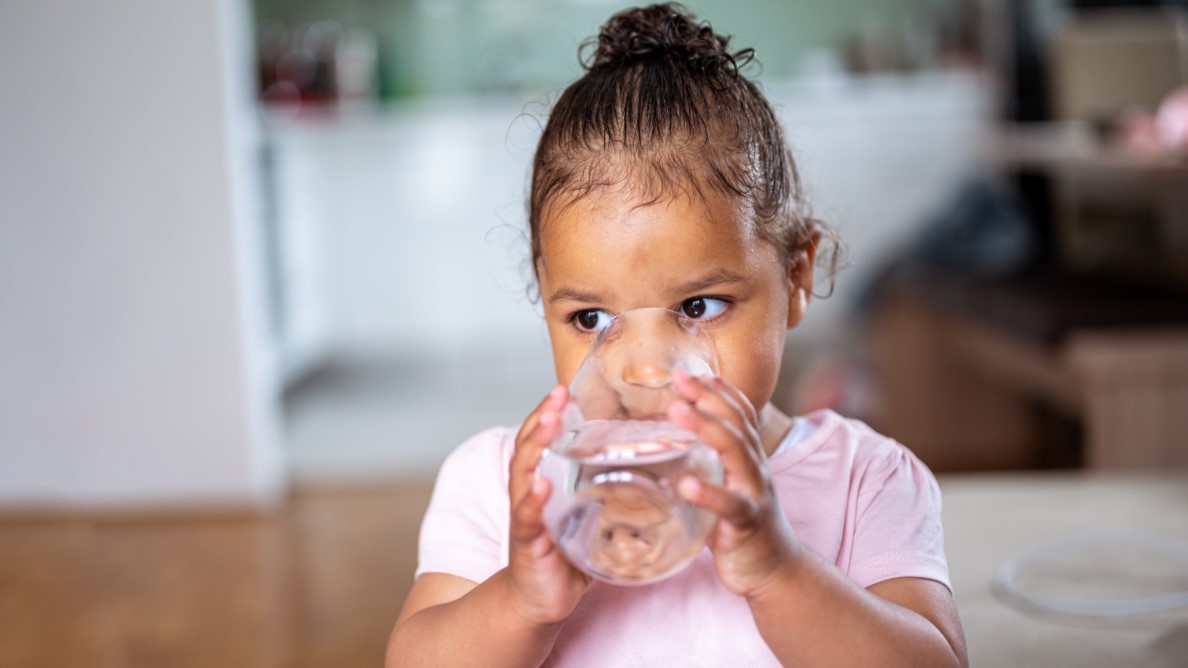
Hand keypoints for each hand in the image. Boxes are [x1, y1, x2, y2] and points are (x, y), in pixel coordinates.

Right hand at [504, 386, 590, 625]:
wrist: (539, 600)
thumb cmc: (564, 556)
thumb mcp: (589, 518)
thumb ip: (610, 498)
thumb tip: (654, 480)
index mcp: (542, 482)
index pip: (541, 439)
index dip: (549, 413)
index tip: (563, 390)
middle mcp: (528, 493)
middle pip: (528, 446)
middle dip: (542, 418)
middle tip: (558, 396)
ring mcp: (525, 516)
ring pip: (524, 474)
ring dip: (535, 447)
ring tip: (548, 424)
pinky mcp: (527, 542)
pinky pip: (527, 517)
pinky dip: (533, 499)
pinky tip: (541, 484)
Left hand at [666, 370, 803, 598]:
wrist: (775, 569)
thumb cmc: (742, 524)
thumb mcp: (725, 485)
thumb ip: (705, 464)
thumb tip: (664, 445)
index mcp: (748, 457)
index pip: (739, 413)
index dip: (718, 390)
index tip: (692, 372)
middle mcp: (755, 468)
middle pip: (735, 423)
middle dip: (708, 397)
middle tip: (679, 378)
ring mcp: (754, 492)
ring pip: (735, 452)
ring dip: (706, 428)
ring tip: (678, 411)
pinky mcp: (748, 522)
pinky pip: (730, 504)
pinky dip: (709, 493)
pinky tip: (687, 484)